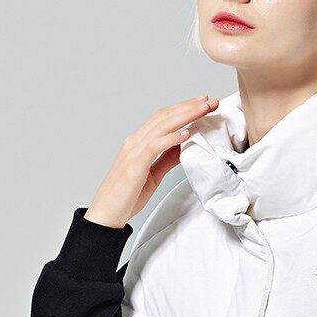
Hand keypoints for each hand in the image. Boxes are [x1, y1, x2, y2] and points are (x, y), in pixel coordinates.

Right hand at [85, 94, 219, 228]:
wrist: (106, 215)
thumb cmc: (126, 197)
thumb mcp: (153, 174)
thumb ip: (166, 159)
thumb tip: (182, 148)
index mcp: (138, 143)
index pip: (163, 118)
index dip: (183, 108)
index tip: (202, 103)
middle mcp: (134, 142)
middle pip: (165, 116)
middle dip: (189, 107)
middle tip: (210, 101)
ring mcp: (133, 152)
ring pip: (161, 126)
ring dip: (186, 116)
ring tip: (204, 110)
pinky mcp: (134, 165)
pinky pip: (155, 146)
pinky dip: (172, 138)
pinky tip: (187, 133)